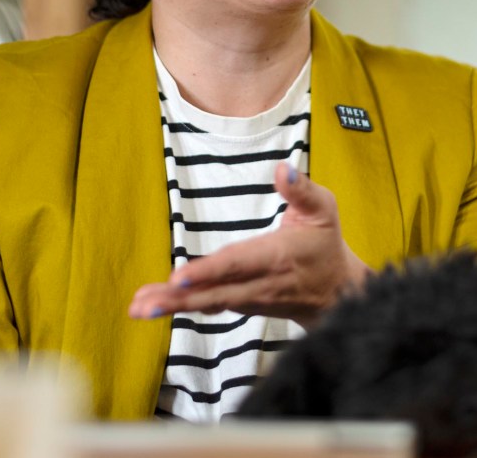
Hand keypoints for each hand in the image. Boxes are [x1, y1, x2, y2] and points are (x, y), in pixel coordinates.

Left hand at [128, 162, 370, 328]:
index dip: (209, 272)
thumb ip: (301, 189)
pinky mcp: (242, 304)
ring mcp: (250, 298)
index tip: (179, 278)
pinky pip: (209, 306)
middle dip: (179, 299)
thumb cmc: (325, 243)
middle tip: (144, 305)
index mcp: (277, 256)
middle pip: (216, 293)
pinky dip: (182, 307)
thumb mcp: (323, 209)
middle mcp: (260, 283)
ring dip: (173, 306)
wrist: (338, 292)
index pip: (238, 264)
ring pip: (208, 303)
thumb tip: (282, 168)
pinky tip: (153, 306)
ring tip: (138, 308)